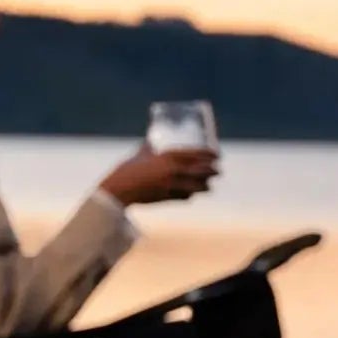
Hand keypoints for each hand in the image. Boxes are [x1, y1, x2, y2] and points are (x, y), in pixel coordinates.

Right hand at [100, 147, 218, 205]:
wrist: (119, 190)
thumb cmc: (127, 170)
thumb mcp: (140, 155)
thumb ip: (148, 147)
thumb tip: (151, 139)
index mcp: (168, 157)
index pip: (196, 154)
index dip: (209, 155)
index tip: (217, 154)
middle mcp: (174, 171)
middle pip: (202, 170)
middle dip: (213, 170)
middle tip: (218, 170)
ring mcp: (172, 185)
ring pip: (197, 186)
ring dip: (205, 185)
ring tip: (209, 184)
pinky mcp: (168, 198)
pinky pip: (186, 196)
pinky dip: (190, 194)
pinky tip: (192, 193)